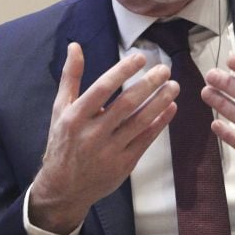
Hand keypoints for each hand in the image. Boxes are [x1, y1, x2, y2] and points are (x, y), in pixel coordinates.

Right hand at [29, 43, 178, 233]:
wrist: (64, 188)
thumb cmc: (63, 141)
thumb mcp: (60, 108)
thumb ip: (70, 77)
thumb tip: (75, 46)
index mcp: (75, 117)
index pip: (102, 89)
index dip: (122, 72)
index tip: (140, 57)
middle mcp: (92, 134)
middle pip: (125, 105)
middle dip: (148, 85)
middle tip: (165, 69)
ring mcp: (109, 151)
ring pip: (140, 122)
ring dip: (160, 102)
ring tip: (173, 86)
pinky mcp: (124, 164)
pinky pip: (146, 139)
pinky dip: (160, 123)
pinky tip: (170, 108)